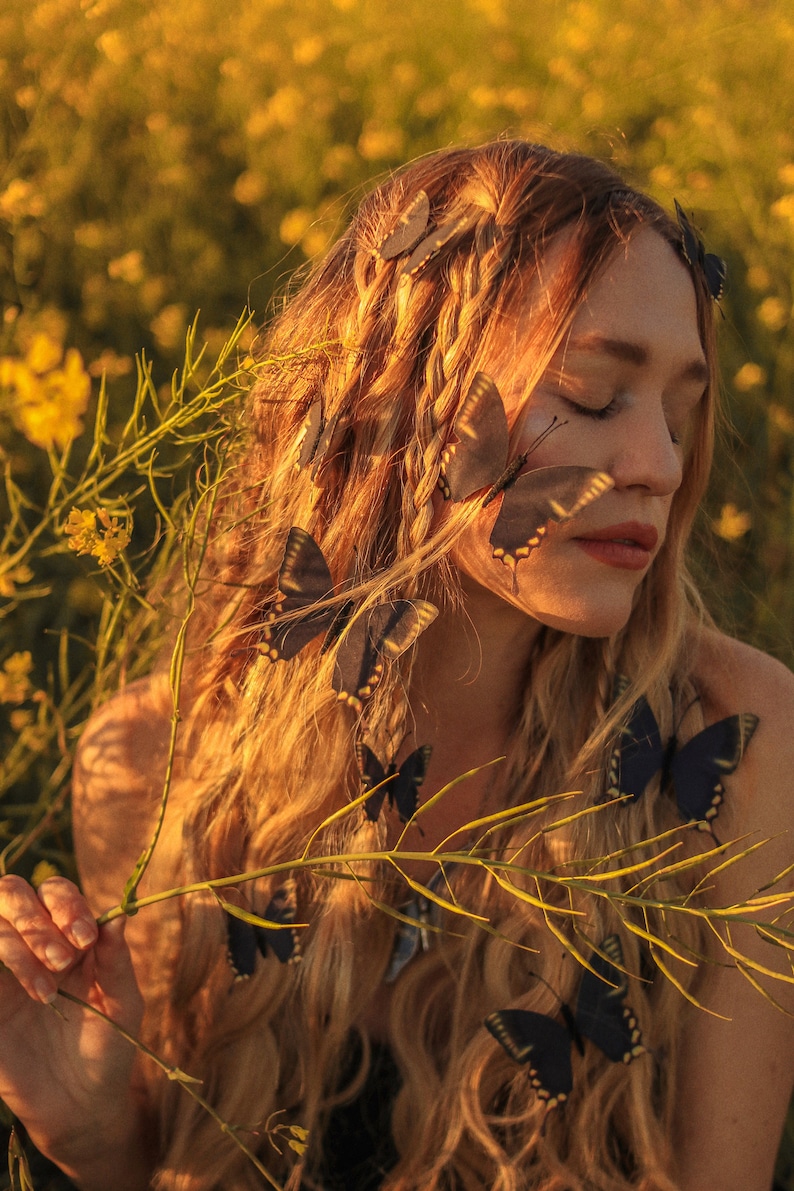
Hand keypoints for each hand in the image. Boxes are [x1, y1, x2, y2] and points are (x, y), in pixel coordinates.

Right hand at [0, 875, 145, 1175]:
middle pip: (13, 893)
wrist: (81, 1105)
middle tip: (63, 959)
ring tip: (47, 992)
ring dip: (19, 946)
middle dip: (36, 920)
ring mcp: (4, 972)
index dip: (66, 905)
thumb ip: (117, 961)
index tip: (85, 938)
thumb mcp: (123, 1003)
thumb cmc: (109, 1046)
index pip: (55, 892)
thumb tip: (119, 915)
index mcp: (70, 934)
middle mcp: (32, 943)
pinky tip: (27, 990)